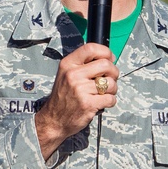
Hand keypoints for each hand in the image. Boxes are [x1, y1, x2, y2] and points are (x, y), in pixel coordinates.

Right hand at [34, 43, 118, 158]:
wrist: (53, 120)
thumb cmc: (63, 97)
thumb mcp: (66, 75)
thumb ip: (83, 65)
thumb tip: (108, 58)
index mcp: (67, 65)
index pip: (91, 48)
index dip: (105, 52)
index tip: (109, 59)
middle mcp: (73, 75)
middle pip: (106, 65)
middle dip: (114, 72)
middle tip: (109, 79)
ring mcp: (80, 90)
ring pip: (111, 83)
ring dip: (112, 89)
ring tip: (103, 93)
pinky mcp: (88, 104)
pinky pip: (111, 98)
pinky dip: (110, 101)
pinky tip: (101, 103)